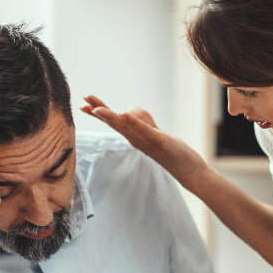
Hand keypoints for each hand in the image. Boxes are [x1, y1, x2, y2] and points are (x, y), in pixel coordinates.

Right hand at [81, 96, 207, 189]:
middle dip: (99, 111)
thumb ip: (142, 124)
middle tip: (83, 101)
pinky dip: (133, 122)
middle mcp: (137, 139)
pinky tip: (123, 115)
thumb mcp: (154, 134)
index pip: (114, 122)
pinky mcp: (159, 141)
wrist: (188, 170)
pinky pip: (144, 130)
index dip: (99, 112)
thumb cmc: (172, 152)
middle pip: (115, 123)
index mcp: (135, 136)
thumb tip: (128, 114)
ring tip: (98, 109)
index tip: (83, 104)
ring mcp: (147, 140)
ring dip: (111, 117)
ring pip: (125, 127)